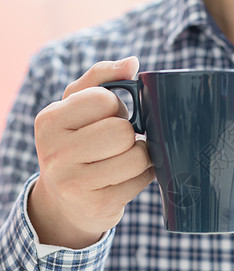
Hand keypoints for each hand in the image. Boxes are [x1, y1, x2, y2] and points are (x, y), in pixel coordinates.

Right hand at [28, 57, 154, 248]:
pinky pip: (142, 180)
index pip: (105, 100)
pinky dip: (144, 175)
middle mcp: (56, 152)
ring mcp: (74, 183)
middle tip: (119, 142)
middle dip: (129, 135)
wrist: (66, 203)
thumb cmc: (77, 145)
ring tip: (126, 158)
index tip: (107, 119)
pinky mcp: (98, 205)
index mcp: (49, 121)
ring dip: (141, 156)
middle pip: (122, 132)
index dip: (116, 108)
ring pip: (137, 157)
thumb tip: (131, 62)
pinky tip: (129, 176)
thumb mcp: (77, 108)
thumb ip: (101, 78)